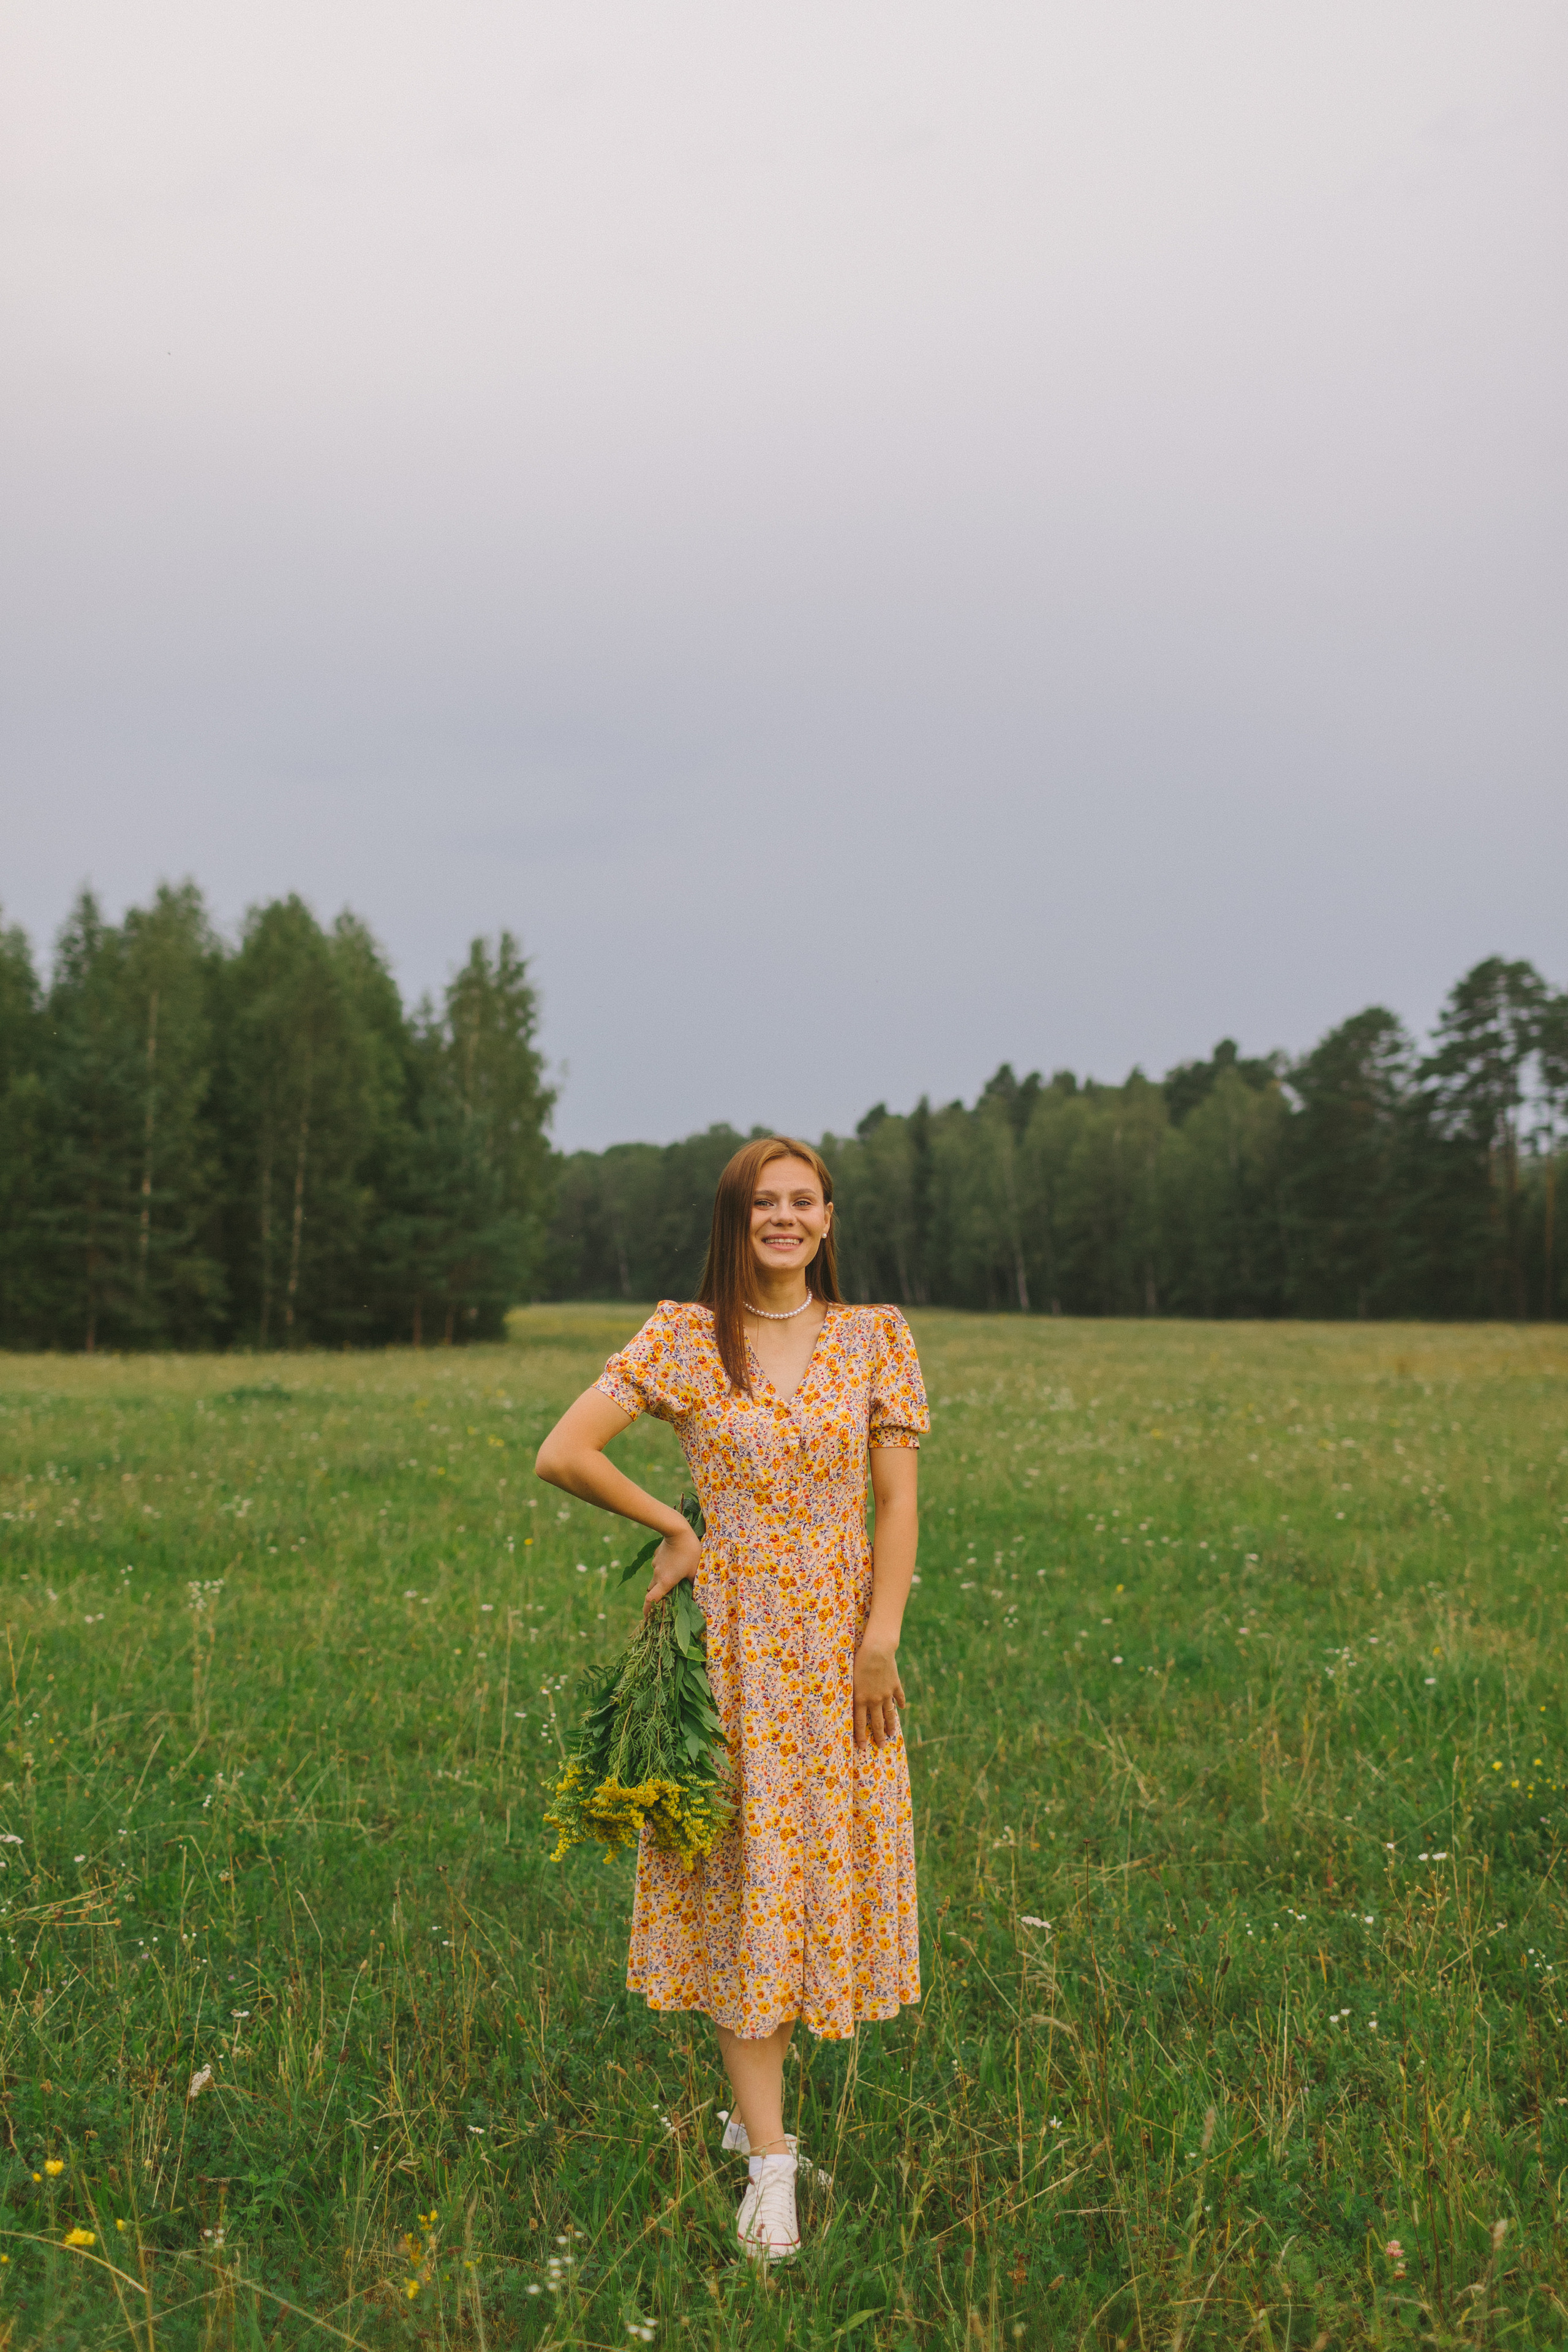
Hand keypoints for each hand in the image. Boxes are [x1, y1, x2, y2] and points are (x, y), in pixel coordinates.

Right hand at [642, 1520, 701, 1621]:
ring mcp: (656, 1564)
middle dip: (656, 1597)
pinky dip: (664, 1568)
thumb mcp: (695, 1570)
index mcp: (665, 1581)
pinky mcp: (657, 1555)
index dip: (647, 1610)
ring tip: (673, 1578)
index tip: (646, 1618)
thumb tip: (696, 1594)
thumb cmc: (689, 1552)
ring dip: (662, 1581)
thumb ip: (694, 1583)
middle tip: (663, 1600)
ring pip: (656, 1577)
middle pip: (652, 1590)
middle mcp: (657, 1575)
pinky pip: (659, 1566)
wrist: (677, 1531)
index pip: (651, 1600)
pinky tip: (674, 1562)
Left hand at [852, 1631, 905, 1748]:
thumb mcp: (849, 1679)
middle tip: (882, 1746)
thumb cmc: (858, 1662)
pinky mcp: (895, 1685)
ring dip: (890, 1725)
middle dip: (879, 1736)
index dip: (861, 1737)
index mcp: (861, 1699)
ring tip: (891, 1734)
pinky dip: (901, 1703)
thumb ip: (851, 1693)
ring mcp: (887, 1694)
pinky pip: (899, 1697)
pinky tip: (902, 1708)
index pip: (860, 1723)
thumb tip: (849, 1703)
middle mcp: (874, 1700)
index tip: (863, 1747)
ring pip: (889, 1714)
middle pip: (877, 1723)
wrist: (877, 1651)